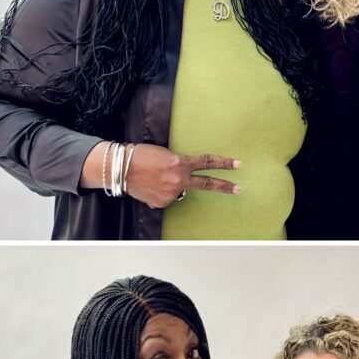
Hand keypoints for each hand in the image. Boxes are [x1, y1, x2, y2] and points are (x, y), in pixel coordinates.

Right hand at [125, 144, 242, 207]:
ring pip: (179, 190)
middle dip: (224, 187)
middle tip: (239, 189)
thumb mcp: (165, 155)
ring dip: (171, 185)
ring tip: (155, 178)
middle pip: (207, 184)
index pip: (207, 163)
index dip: (224, 164)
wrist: (119, 168)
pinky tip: (149, 186)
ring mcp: (171, 193)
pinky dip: (161, 192)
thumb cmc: (140, 156)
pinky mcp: (162, 203)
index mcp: (180, 163)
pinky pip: (167, 197)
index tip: (238, 164)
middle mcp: (178, 179)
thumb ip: (179, 166)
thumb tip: (183, 180)